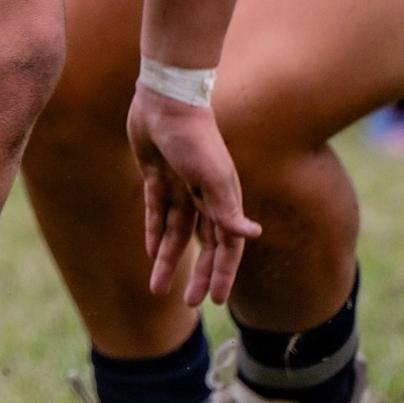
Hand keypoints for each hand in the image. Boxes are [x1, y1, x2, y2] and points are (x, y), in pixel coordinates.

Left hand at [127, 84, 261, 306]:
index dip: (223, 273)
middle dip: (198, 274)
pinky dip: (154, 232)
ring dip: (168, 259)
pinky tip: (151, 252)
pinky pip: (157, 211)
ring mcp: (180, 186)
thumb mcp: (210, 176)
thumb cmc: (193, 137)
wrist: (165, 99)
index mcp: (223, 198)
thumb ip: (226, 207)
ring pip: (175, 232)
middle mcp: (204, 196)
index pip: (226, 245)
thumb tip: (253, 235)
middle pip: (202, 244)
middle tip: (188, 303)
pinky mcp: (157, 175)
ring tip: (157, 289)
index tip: (215, 300)